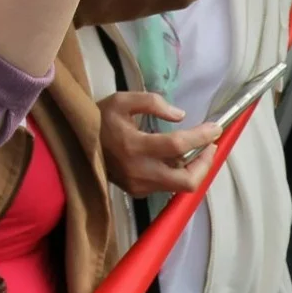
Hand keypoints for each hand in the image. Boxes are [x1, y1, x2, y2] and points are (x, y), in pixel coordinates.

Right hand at [97, 92, 219, 196]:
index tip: (216, 128)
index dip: (201, 137)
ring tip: (195, 151)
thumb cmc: (101, 118)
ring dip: (193, 168)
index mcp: (134, 145)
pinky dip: (177, 173)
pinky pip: (167, 186)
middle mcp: (139, 170)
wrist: (76, 143)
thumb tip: (180, 116)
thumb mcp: (122, 100)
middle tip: (210, 147)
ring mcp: (139, 185)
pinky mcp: (137, 192)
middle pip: (187, 181)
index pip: (178, 145)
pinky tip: (174, 160)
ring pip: (180, 186)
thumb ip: (152, 102)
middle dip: (205, 165)